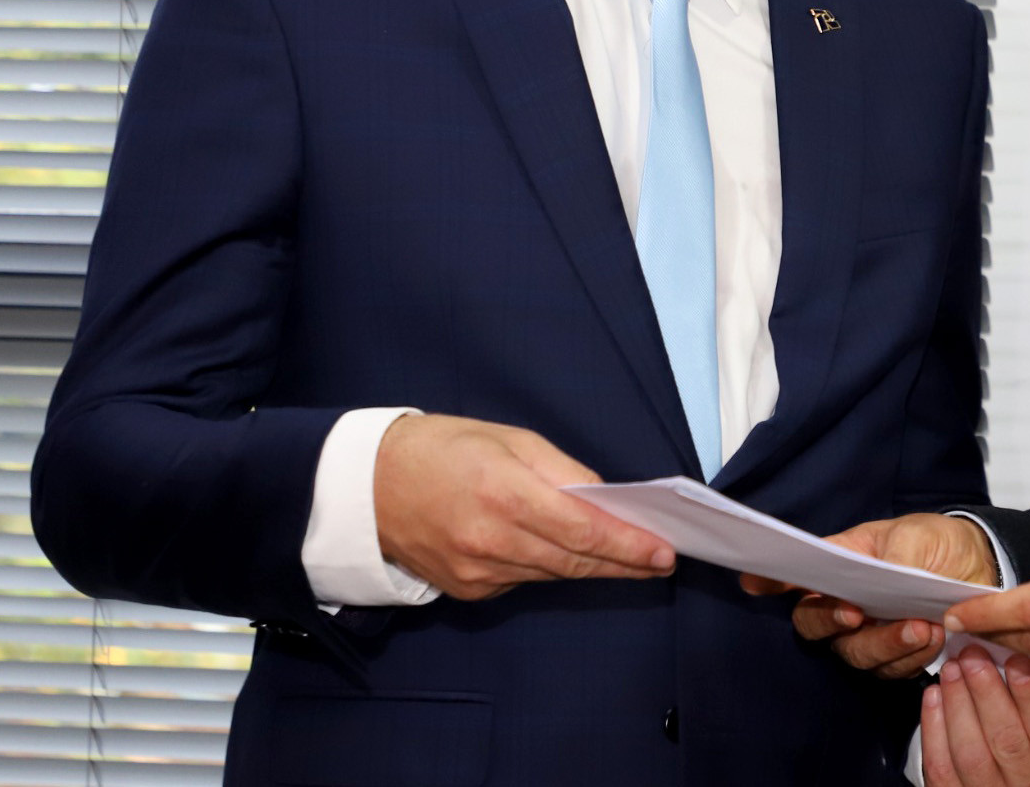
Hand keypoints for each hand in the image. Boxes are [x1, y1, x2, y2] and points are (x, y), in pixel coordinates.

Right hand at [372, 413, 674, 600]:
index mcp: (503, 493)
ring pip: (553, 574)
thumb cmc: (440, 449)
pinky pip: (524, 580)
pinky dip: (550, 568)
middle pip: (574, 561)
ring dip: (593, 567)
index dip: (628, 545)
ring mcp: (476, 572)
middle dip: (624, 562)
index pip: (582, 530)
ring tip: (631, 559)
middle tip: (661, 560)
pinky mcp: (467, 590)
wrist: (366, 486)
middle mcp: (490, 540)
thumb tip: (603, 499)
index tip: (663, 551)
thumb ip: (560, 471)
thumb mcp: (507, 439)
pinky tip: (570, 556)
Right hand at [738, 512, 999, 678]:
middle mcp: (843, 606)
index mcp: (839, 568)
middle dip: (831, 623)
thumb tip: (880, 577)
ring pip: (855, 654)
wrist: (978, 565)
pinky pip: (891, 670)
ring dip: (885, 644)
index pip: (796, 577)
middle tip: (856, 614)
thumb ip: (891, 559)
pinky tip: (933, 636)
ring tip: (920, 626)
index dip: (771, 581)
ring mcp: (867, 636)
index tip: (754, 581)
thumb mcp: (913, 536)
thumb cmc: (934, 543)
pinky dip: (911, 657)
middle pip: (814, 627)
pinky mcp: (896, 659)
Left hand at [922, 646, 1029, 786]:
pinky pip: (942, 769)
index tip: (1015, 659)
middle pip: (1006, 740)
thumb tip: (1029, 654)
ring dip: (958, 704)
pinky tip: (934, 698)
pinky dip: (934, 729)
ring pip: (971, 754)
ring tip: (952, 669)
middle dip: (986, 691)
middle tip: (973, 654)